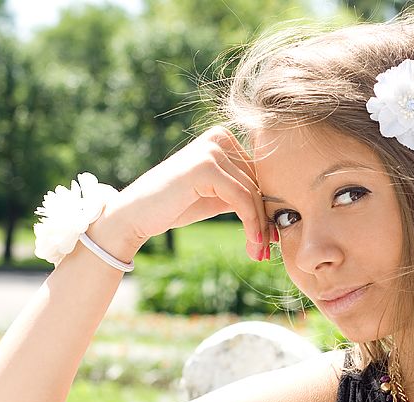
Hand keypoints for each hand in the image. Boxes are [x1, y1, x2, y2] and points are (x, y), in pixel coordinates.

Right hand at [104, 126, 272, 261]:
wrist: (135, 215)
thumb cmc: (174, 207)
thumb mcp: (216, 197)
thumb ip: (241, 193)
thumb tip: (278, 208)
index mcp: (223, 139)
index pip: (258, 175)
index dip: (267, 208)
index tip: (273, 238)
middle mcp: (219, 137)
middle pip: (258, 183)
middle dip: (265, 220)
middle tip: (267, 251)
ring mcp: (211, 148)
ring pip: (252, 193)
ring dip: (259, 227)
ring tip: (259, 253)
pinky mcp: (205, 166)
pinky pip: (241, 198)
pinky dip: (250, 223)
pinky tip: (252, 243)